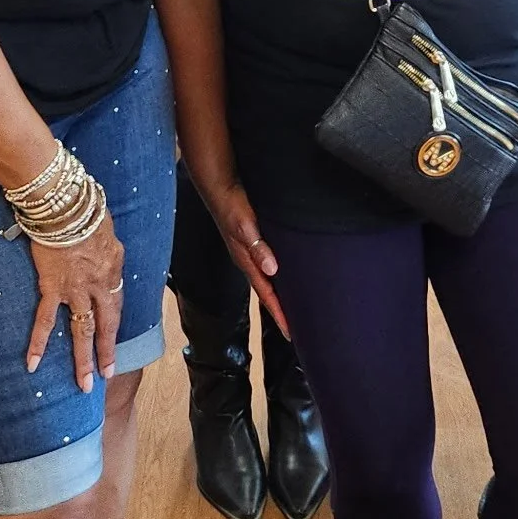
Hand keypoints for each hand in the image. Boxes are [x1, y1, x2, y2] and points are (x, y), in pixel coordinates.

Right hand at [26, 215, 125, 391]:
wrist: (66, 206)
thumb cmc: (85, 209)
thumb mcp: (106, 228)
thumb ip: (105, 247)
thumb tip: (105, 253)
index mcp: (112, 269)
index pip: (115, 304)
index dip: (114, 324)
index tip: (112, 341)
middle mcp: (99, 285)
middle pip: (106, 325)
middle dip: (106, 352)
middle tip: (107, 375)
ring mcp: (76, 290)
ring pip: (82, 331)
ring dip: (82, 359)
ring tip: (83, 384)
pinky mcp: (52, 288)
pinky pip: (45, 321)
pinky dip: (38, 343)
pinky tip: (32, 364)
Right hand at [207, 179, 291, 339]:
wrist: (220, 185)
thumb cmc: (231, 205)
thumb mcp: (244, 226)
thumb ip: (257, 247)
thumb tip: (272, 270)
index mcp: (246, 261)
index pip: (265, 294)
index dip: (278, 313)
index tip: (291, 333)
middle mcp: (248, 260)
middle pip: (267, 292)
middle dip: (280, 310)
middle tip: (297, 328)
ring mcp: (249, 251)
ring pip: (267, 280)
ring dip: (279, 294)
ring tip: (295, 306)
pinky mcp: (253, 241)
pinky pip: (268, 265)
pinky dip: (278, 276)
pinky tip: (287, 274)